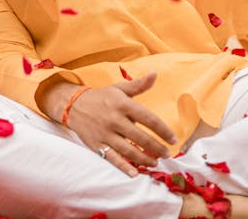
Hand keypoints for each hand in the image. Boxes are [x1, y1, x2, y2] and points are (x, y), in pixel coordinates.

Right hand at [63, 74, 177, 176]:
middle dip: (157, 148)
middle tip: (167, 154)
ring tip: (155, 162)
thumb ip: (139, 85)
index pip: (148, 119)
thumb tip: (155, 74)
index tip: (173, 139)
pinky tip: (135, 173)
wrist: (73, 105)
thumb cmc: (101, 97)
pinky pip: (112, 158)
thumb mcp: (119, 88)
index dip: (163, 130)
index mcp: (123, 104)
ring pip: (129, 151)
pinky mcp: (97, 144)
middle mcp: (115, 119)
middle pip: (141, 138)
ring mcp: (105, 133)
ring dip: (145, 159)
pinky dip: (124, 167)